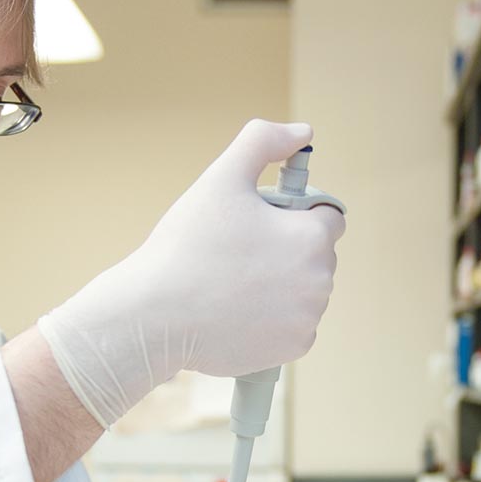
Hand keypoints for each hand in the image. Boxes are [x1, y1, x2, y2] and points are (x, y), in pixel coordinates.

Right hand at [37, 121, 344, 425]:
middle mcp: (320, 281)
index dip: (295, 214)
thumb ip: (263, 141)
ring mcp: (307, 319)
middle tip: (239, 253)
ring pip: (304, 290)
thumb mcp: (221, 177)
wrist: (153, 316)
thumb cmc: (186, 246)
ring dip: (282, 285)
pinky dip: (273, 319)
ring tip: (233, 283)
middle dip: (287, 250)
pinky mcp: (292, 349)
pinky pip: (293, 325)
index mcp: (311, 237)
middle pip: (316, 255)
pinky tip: (237, 311)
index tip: (262, 221)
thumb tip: (303, 132)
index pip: (327, 216)